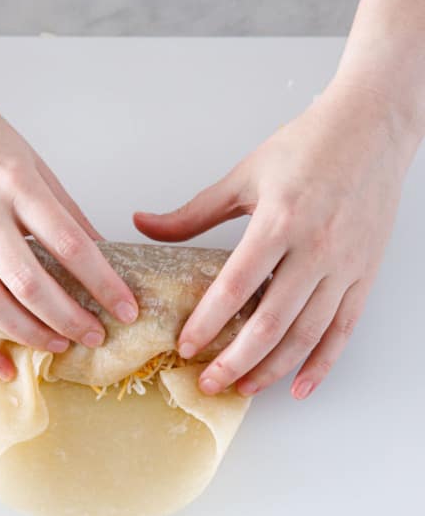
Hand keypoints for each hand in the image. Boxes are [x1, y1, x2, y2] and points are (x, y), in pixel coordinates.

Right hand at [0, 75, 138, 380]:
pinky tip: (2, 364)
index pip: (70, 245)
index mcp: (16, 183)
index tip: (125, 309)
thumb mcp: (32, 161)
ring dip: (31, 333)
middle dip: (70, 318)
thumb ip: (65, 210)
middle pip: (31, 283)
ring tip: (60, 344)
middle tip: (96, 335)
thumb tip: (101, 253)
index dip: (102, 284)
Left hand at [134, 81, 417, 399]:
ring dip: (271, 369)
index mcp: (279, 221)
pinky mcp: (363, 275)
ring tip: (242, 388)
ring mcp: (344, 266)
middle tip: (208, 382)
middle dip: (235, 361)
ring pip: (306, 335)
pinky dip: (321, 364)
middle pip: (271, 323)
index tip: (186, 347)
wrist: (373, 128)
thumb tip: (143, 224)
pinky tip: (298, 387)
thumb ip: (194, 212)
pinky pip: (342, 331)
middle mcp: (315, 249)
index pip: (235, 287)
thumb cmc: (308, 146)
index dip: (207, 323)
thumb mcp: (245, 175)